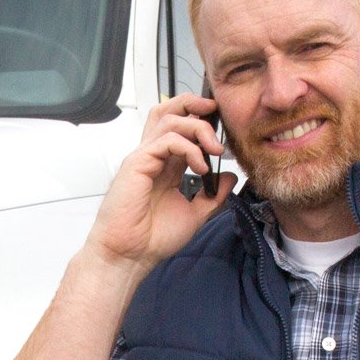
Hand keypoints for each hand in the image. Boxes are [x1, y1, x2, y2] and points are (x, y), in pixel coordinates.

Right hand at [85, 94, 233, 272]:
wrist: (130, 256)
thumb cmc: (151, 239)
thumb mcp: (194, 215)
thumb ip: (212, 196)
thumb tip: (229, 177)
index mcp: (165, 165)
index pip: (180, 127)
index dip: (199, 119)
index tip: (222, 126)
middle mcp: (153, 156)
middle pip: (167, 110)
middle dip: (193, 104)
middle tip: (216, 112)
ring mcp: (143, 158)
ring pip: (168, 120)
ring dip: (197, 128)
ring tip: (215, 149)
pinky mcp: (137, 164)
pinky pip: (165, 140)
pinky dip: (188, 148)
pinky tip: (200, 167)